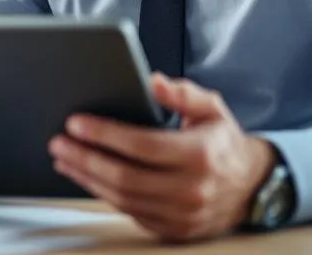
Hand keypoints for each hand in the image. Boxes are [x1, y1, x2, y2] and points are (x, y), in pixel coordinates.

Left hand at [49, 73, 277, 242]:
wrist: (251, 187)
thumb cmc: (224, 143)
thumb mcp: (212, 108)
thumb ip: (183, 93)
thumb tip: (153, 81)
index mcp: (199, 155)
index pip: (142, 145)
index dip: (104, 134)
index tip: (76, 123)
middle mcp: (190, 189)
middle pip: (125, 176)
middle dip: (85, 158)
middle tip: (59, 143)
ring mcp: (181, 215)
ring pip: (122, 199)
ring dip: (86, 178)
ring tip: (64, 159)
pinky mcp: (172, 230)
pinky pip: (129, 212)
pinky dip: (103, 195)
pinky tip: (86, 178)